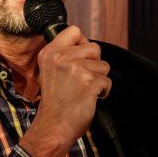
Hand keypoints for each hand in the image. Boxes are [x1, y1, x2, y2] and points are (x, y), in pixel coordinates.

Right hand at [19, 26, 110, 156]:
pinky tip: (89, 98)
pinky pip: (107, 81)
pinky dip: (103, 92)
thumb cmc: (55, 103)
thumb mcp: (50, 71)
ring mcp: (76, 69)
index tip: (81, 57)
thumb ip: (64, 55)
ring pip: (103, 65)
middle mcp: (62, 58)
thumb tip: (85, 46)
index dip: (83, 43)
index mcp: (50, 53)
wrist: (53, 126)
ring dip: (99, 79)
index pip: (74, 30)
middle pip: (94, 48)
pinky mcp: (89, 82)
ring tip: (84, 90)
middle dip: (94, 63)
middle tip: (82, 79)